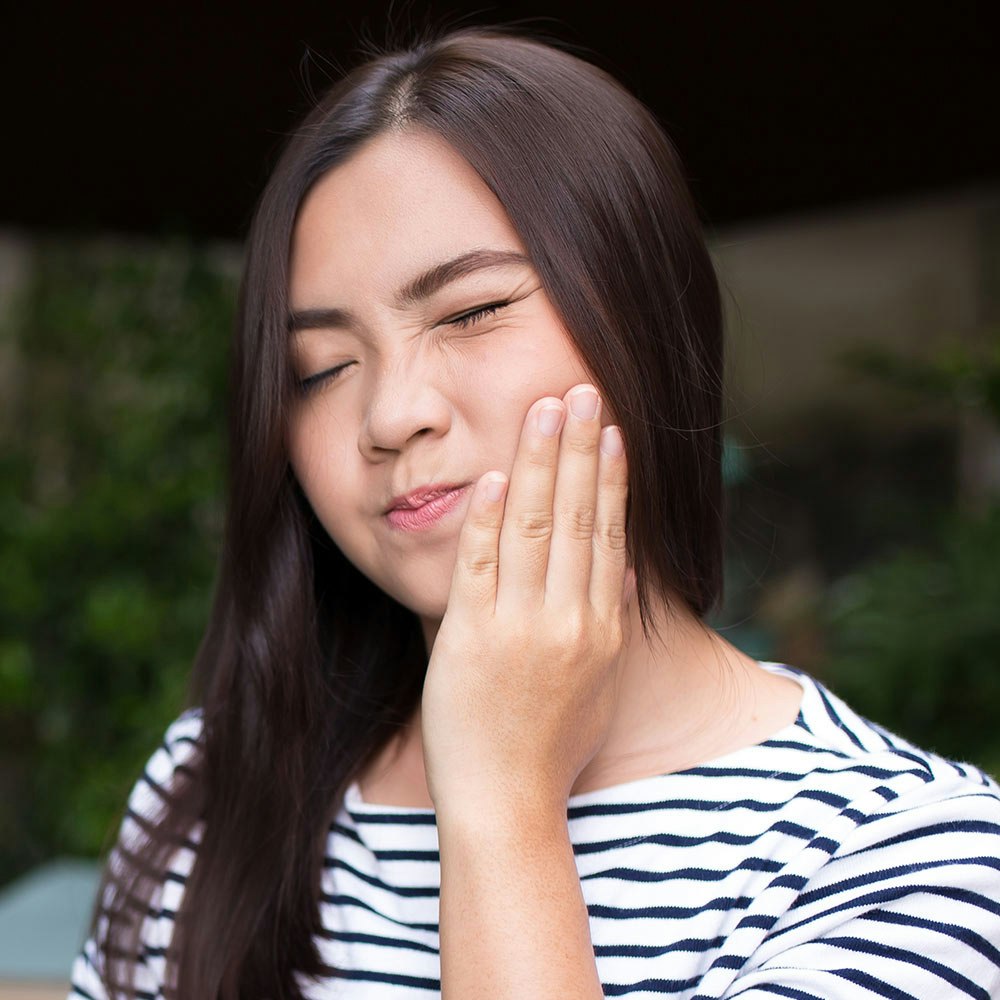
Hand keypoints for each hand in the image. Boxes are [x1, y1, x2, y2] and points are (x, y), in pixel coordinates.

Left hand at [420, 382, 631, 818]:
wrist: (508, 801)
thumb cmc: (552, 745)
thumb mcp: (599, 684)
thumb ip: (612, 621)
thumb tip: (625, 568)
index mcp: (600, 630)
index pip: (608, 536)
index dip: (610, 479)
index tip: (612, 431)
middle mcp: (567, 622)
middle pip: (575, 519)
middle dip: (578, 450)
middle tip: (581, 393)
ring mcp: (518, 629)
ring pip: (532, 530)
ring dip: (538, 465)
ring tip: (544, 412)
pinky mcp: (470, 639)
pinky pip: (479, 568)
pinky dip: (486, 520)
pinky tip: (492, 476)